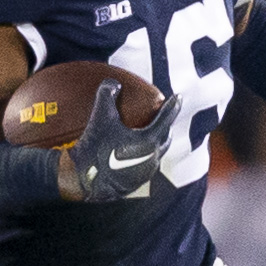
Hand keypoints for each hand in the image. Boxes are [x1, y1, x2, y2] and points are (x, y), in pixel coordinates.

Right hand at [65, 80, 179, 202]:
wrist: (86, 182)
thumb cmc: (94, 149)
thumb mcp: (100, 118)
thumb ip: (106, 95)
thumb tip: (113, 83)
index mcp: (149, 140)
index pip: (167, 118)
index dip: (174, 105)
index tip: (179, 96)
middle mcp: (153, 157)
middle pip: (166, 137)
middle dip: (166, 126)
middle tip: (163, 116)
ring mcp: (146, 171)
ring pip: (157, 153)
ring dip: (157, 141)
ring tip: (149, 133)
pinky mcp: (138, 181)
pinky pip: (147, 164)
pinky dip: (146, 154)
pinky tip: (135, 152)